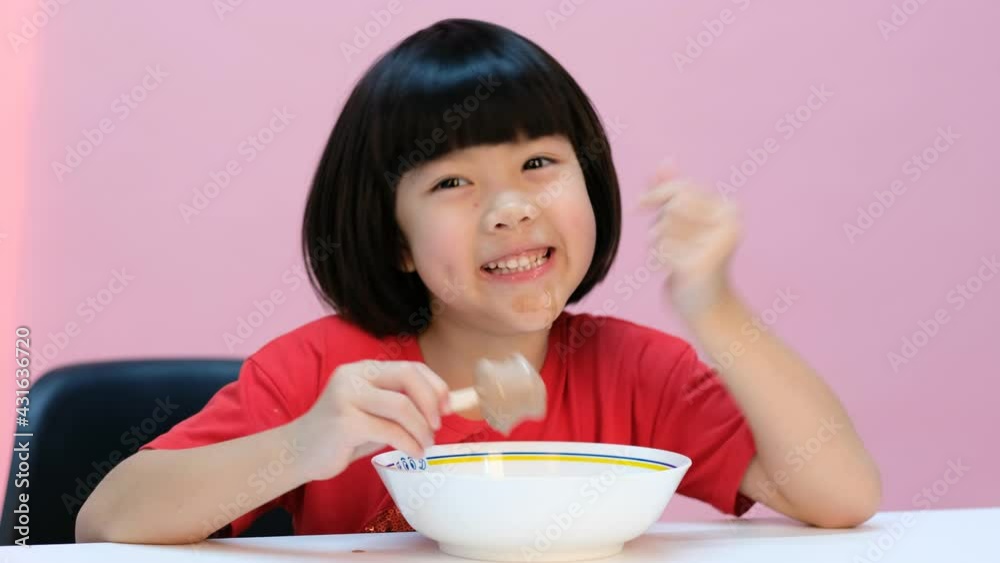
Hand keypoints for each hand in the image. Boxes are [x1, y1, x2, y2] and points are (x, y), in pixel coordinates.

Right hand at [292, 360, 450, 481]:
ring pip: (401, 406)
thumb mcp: (371, 413)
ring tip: (426, 445)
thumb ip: (398, 406)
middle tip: (438, 426)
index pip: (409, 367)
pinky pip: (390, 431)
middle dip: (431, 402)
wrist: (298, 453)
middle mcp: (354, 376)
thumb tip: (440, 408)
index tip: (448, 406)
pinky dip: (409, 443)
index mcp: (363, 369)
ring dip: (422, 428)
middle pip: (407, 377)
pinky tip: (414, 453)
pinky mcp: (345, 422)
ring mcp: (347, 397)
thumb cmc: (340, 436)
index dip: (434, 385)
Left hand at [638, 158, 741, 317]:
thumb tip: (666, 160)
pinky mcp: (703, 265)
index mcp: (729, 209)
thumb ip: (674, 191)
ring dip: (657, 242)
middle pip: (673, 205)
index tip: (639, 205)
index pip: (683, 187)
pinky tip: (670, 270)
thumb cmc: (692, 260)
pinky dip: (658, 259)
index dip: (657, 193)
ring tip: (671, 257)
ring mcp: (718, 244)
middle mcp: (729, 224)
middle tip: (666, 241)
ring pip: (665, 227)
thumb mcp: (684, 222)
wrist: (706, 306)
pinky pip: (663, 249)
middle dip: (660, 221)